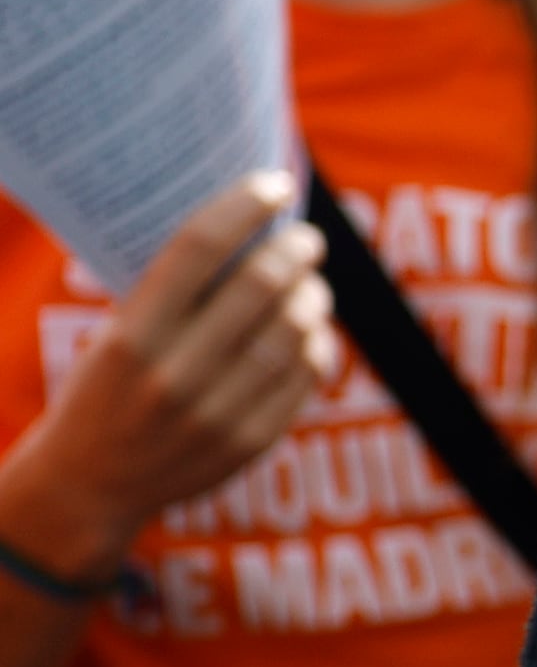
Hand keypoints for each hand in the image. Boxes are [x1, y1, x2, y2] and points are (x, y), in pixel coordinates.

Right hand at [0, 172, 333, 570]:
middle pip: (259, 287)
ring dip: (313, 295)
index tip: (274, 183)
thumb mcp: (115, 334)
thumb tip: (247, 228)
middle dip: (294, 250)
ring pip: (294, 330)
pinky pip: (306, 375)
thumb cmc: (104, 388)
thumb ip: (170, 294)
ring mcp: (217, 413)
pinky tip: (311, 329)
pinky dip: (316, 342)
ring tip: (310, 282)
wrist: (90, 483)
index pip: (197, 249)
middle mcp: (174, 375)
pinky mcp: (251, 442)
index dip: (243, 206)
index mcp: (130, 337)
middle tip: (306, 237)